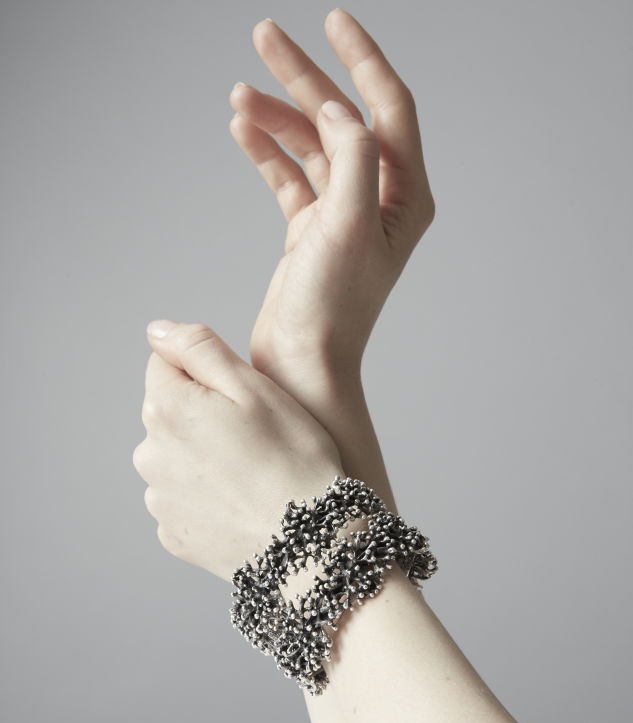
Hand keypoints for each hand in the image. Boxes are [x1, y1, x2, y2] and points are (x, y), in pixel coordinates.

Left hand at [132, 321, 343, 581]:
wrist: (309, 545)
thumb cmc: (293, 459)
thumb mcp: (255, 387)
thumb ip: (199, 349)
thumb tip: (157, 331)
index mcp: (168, 409)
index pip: (163, 366)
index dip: (205, 374)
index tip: (242, 399)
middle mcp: (151, 453)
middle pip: (168, 414)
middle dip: (201, 417)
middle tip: (256, 438)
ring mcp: (160, 499)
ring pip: (175, 460)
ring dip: (202, 458)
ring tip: (252, 474)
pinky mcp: (174, 534)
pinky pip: (185, 502)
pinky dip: (207, 499)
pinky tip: (243, 503)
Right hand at [230, 9, 434, 397]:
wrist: (302, 363)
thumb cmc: (332, 309)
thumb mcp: (348, 225)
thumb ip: (353, 159)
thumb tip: (340, 111)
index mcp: (405, 197)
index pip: (390, 108)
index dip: (363, 59)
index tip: (333, 20)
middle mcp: (378, 200)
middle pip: (342, 118)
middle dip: (304, 77)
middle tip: (265, 35)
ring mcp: (342, 214)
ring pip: (310, 145)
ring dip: (276, 116)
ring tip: (239, 96)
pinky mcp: (310, 230)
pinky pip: (289, 176)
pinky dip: (267, 151)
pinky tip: (242, 130)